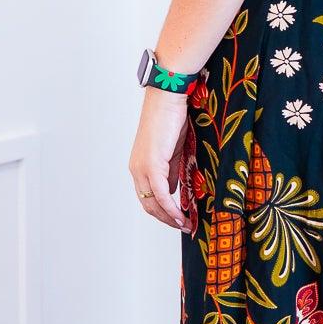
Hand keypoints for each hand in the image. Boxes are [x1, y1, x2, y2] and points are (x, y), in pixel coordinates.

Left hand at [130, 89, 194, 229]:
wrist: (168, 98)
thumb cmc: (171, 118)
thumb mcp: (173, 151)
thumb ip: (171, 171)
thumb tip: (173, 190)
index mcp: (140, 165)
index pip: (148, 197)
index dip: (163, 212)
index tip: (179, 219)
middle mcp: (137, 169)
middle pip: (148, 204)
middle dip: (166, 219)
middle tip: (184, 226)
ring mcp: (142, 167)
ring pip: (152, 202)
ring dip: (169, 217)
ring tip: (185, 224)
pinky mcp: (151, 164)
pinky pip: (160, 193)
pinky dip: (170, 207)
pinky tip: (181, 214)